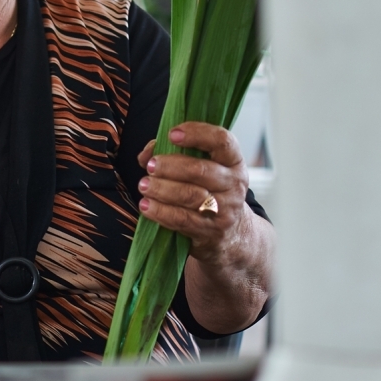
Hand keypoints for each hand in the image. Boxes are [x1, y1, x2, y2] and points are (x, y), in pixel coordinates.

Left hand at [137, 121, 272, 332]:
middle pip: (203, 172)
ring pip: (193, 198)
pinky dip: (162, 214)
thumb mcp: (205, 175)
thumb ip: (178, 158)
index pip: (224, 141)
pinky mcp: (211, 238)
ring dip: (164, 190)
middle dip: (173, 167)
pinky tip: (146, 208)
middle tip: (151, 166)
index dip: (200, 134)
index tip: (175, 133)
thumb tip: (147, 152)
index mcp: (234, 164)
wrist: (236, 247)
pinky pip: (185, 223)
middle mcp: (234, 188)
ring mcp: (226, 214)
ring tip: (144, 187)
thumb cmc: (211, 199)